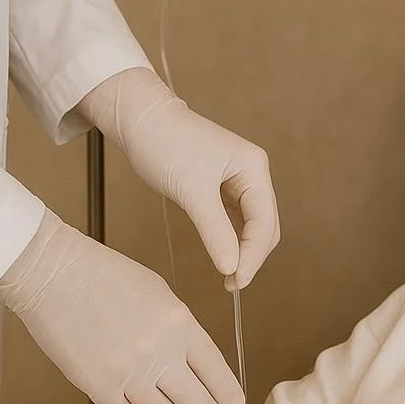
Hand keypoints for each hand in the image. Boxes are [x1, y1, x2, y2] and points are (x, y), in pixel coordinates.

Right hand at [0, 209, 242, 403]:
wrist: (54, 274)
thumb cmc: (107, 276)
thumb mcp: (161, 294)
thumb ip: (182, 331)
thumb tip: (198, 365)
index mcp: (181, 325)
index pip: (217, 373)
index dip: (229, 396)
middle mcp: (159, 353)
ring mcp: (128, 374)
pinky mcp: (98, 388)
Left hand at [79, 69, 279, 289]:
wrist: (139, 119)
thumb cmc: (165, 144)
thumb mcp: (191, 191)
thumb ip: (215, 232)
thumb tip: (232, 268)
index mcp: (253, 168)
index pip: (265, 222)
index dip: (253, 256)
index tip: (236, 281)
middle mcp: (252, 173)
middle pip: (265, 226)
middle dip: (252, 256)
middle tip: (231, 284)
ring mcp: (237, 180)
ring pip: (251, 225)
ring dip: (242, 251)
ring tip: (228, 276)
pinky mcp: (220, 186)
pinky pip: (234, 220)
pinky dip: (230, 239)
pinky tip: (222, 255)